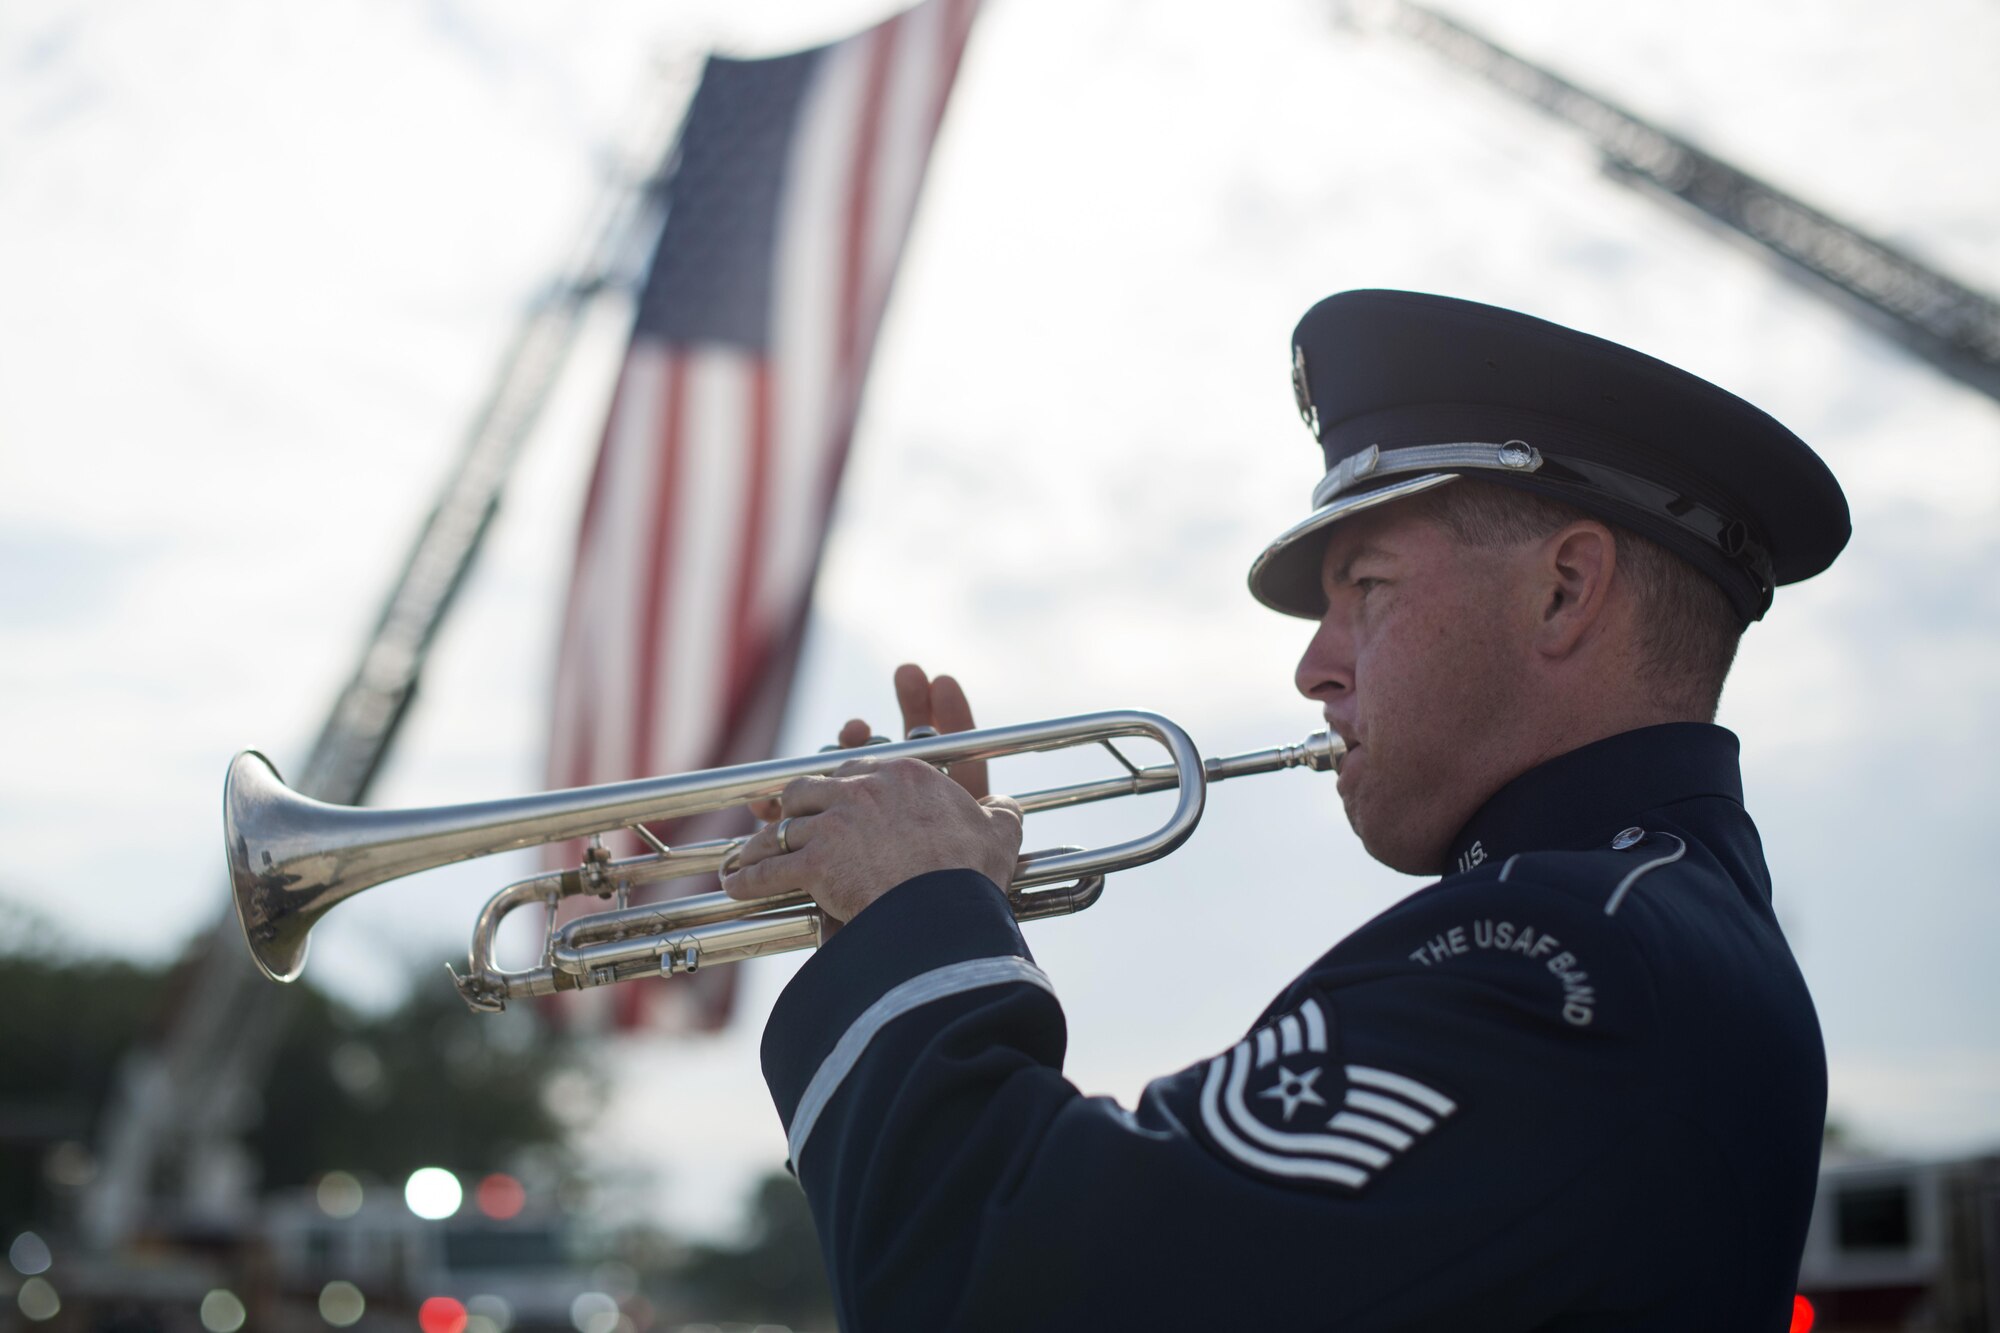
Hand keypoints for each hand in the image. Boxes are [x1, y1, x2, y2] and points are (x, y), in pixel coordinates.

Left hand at [724, 665, 1019, 923]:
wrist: (947, 908)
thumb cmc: (973, 871)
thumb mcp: (1000, 832)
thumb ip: (1000, 813)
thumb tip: (1005, 808)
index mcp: (909, 776)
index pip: (873, 758)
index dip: (857, 752)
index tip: (851, 736)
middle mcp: (865, 788)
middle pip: (817, 782)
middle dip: (801, 796)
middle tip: (778, 802)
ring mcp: (835, 823)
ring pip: (785, 821)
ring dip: (766, 837)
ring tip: (748, 848)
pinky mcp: (813, 861)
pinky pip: (769, 868)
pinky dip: (750, 877)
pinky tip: (737, 883)